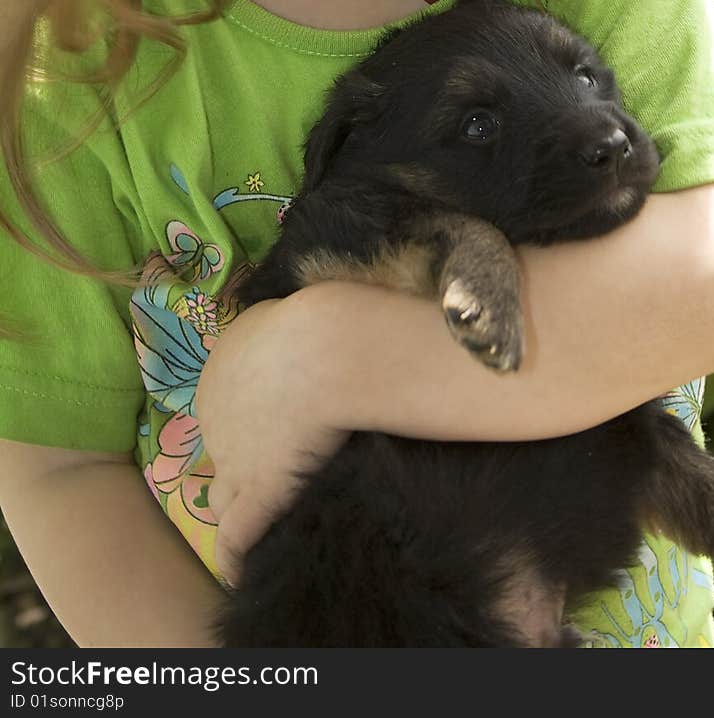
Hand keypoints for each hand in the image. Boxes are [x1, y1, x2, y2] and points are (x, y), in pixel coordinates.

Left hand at [194, 290, 349, 585]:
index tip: (278, 427)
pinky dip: (236, 557)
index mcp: (217, 373)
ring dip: (238, 507)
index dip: (252, 420)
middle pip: (224, 450)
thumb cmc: (315, 320)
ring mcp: (232, 460)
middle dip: (246, 461)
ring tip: (262, 521)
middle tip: (280, 468)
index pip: (227, 407)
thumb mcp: (282, 312)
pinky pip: (235, 538)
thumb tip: (286, 334)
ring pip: (221, 497)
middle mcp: (213, 419)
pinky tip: (244, 573)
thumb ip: (274, 333)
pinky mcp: (258, 494)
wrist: (329, 349)